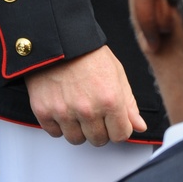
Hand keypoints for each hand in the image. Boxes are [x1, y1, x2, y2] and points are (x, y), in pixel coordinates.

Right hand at [25, 47, 147, 145]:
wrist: (59, 41)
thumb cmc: (89, 55)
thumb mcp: (117, 75)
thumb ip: (129, 104)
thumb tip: (138, 126)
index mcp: (110, 100)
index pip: (121, 135)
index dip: (119, 128)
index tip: (115, 121)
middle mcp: (87, 109)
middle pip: (98, 140)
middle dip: (100, 130)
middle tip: (96, 113)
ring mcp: (64, 112)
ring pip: (76, 139)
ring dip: (79, 129)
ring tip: (79, 109)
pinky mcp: (44, 111)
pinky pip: (55, 133)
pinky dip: (59, 124)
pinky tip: (64, 108)